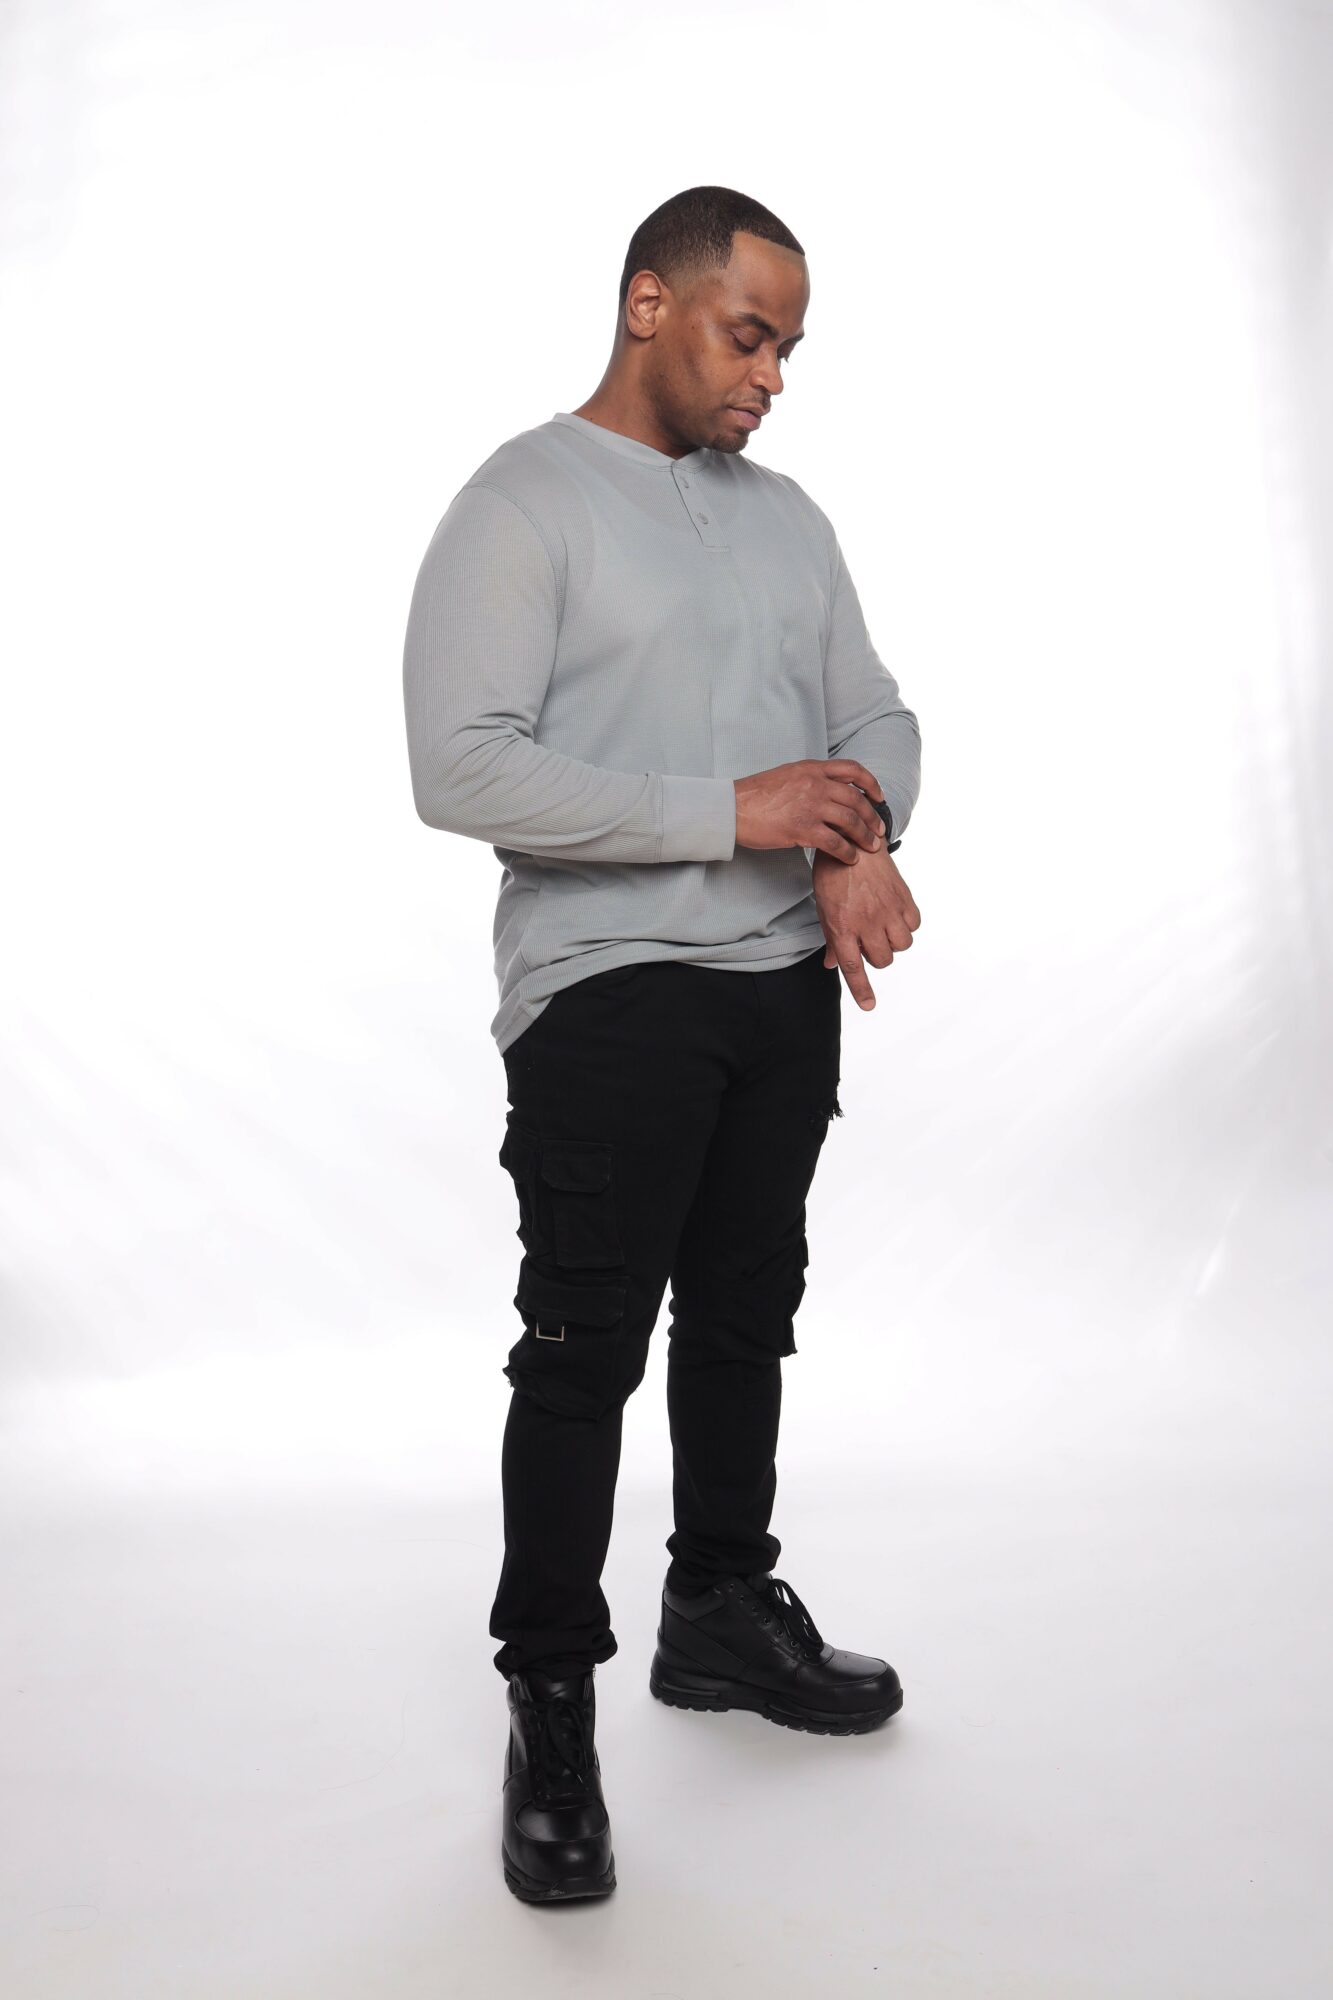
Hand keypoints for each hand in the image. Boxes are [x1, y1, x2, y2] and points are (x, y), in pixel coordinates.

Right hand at [734, 759, 887, 863]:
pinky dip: (847, 852)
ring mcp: (810, 806)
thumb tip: (826, 788)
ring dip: (865, 836)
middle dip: (873, 816)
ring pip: (850, 821)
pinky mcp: (803, 829)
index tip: (879, 796)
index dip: (871, 783)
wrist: (732, 808)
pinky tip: (851, 858)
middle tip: (879, 829)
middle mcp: (815, 784)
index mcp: (812, 768)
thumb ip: (810, 779)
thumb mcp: (786, 775)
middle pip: (857, 799)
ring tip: (872, 846)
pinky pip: (835, 842)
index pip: (852, 770)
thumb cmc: (755, 795)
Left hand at [811, 843, 920, 1010]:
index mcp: (842, 926)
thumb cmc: (833, 875)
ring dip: (892, 941)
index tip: (869, 1005)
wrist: (852, 840)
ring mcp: (887, 910)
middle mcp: (866, 922)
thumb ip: (832, 940)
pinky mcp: (903, 897)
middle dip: (875, 955)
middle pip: (882, 960)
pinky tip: (894, 913)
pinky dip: (906, 925)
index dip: (861, 989)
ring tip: (881, 925)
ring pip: (900, 945)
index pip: (853, 966)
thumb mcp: (824, 908)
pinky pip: (913, 925)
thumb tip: (832, 965)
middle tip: (867, 937)